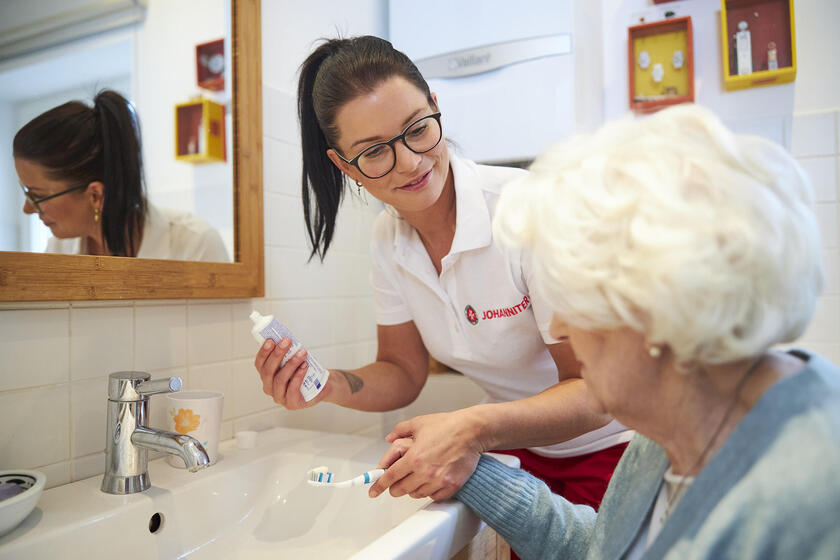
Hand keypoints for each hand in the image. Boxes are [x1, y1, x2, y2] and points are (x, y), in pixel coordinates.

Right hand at [253, 338, 329, 408]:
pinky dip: (298, 375)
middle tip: (287, 342)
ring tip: (302, 353)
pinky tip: (305, 366)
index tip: (271, 340)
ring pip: (280, 379)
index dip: (263, 352)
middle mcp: (269, 387)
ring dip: (291, 363)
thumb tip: (285, 338)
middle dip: (277, 354)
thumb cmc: (304, 371)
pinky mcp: (291, 403)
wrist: (321, 385)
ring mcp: (279, 397)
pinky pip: (292, 389)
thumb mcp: (293, 359)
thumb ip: (287, 352)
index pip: (259, 364)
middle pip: (268, 371)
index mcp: (266, 376)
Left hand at [368, 410, 483, 500]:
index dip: (378, 486)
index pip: (390, 477)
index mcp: (413, 457)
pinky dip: (428, 491)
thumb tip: (388, 437)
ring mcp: (438, 480)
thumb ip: (400, 430)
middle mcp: (424, 472)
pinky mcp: (451, 486)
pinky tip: (430, 481)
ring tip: (415, 478)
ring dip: (411, 488)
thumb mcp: (419, 423)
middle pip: (400, 489)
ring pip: (416, 494)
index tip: (373, 491)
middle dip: (394, 487)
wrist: (472, 431)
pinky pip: (433, 497)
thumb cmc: (447, 425)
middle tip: (395, 482)